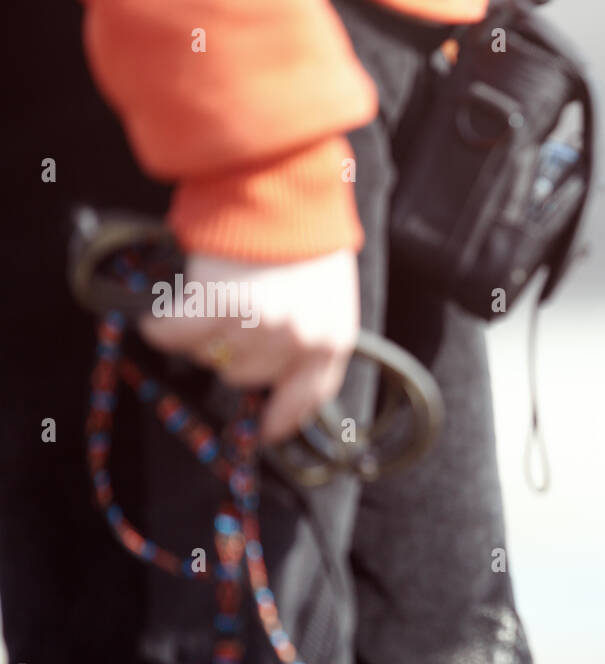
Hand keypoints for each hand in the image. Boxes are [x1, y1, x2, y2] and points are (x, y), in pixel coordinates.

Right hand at [138, 250, 359, 443]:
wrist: (281, 183)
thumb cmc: (303, 230)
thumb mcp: (326, 291)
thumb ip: (307, 330)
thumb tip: (269, 368)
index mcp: (333, 338)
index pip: (306, 398)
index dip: (280, 417)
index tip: (262, 429)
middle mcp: (299, 339)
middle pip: (245, 376)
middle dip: (231, 352)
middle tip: (229, 315)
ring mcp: (259, 325)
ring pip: (208, 356)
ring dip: (197, 334)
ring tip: (206, 299)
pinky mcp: (218, 305)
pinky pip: (174, 334)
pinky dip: (162, 324)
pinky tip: (162, 311)